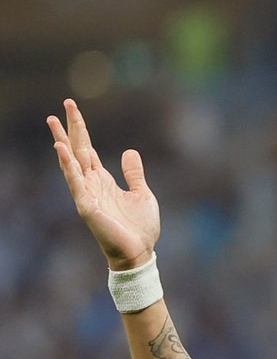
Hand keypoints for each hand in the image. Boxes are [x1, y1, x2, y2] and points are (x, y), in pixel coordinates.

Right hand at [48, 99, 160, 270]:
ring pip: (71, 163)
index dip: (80, 128)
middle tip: (62, 106)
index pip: (87, 148)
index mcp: (103, 179)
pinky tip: (62, 151)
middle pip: (77, 150)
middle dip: (70, 128)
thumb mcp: (141, 193)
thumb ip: (133, 173)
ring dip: (63, 143)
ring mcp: (87, 194)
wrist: (140, 252)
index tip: (72, 108)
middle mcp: (91, 184)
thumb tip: (128, 151)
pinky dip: (69, 167)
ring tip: (54, 124)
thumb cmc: (139, 227)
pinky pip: (76, 183)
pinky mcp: (88, 207)